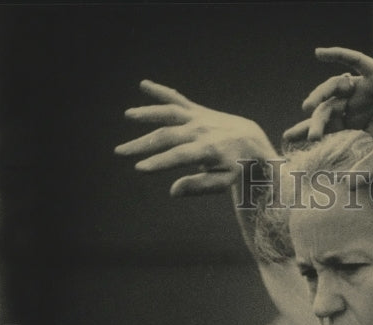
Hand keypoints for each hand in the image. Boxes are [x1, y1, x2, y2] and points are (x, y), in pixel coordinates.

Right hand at [115, 81, 275, 195]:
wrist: (251, 141)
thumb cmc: (237, 168)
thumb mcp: (224, 182)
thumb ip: (199, 186)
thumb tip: (173, 191)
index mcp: (208, 150)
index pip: (178, 157)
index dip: (159, 163)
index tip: (140, 168)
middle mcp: (201, 130)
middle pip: (167, 136)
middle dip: (142, 144)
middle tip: (120, 151)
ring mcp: (198, 118)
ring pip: (169, 113)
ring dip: (148, 113)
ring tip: (128, 114)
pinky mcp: (197, 111)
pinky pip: (177, 99)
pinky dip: (161, 91)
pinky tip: (144, 85)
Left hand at [283, 47, 372, 174]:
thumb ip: (367, 169)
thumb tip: (347, 188)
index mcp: (357, 119)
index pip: (327, 125)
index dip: (308, 131)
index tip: (289, 139)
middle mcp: (357, 101)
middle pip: (327, 110)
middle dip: (314, 123)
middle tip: (307, 137)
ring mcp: (365, 86)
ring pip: (334, 88)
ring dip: (320, 96)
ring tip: (308, 108)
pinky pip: (354, 60)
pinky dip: (337, 54)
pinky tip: (319, 54)